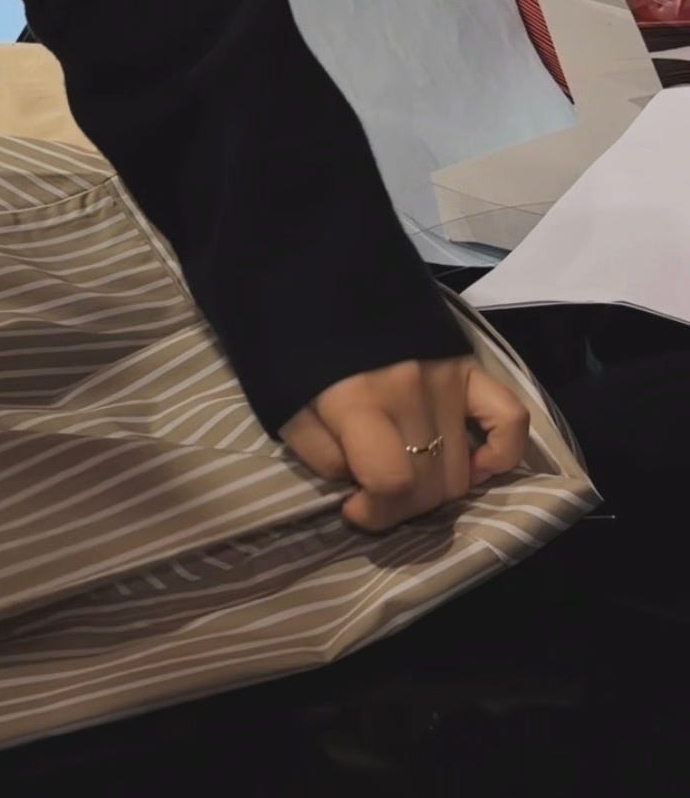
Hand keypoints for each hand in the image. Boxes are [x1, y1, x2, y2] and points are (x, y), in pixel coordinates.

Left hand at [279, 356, 527, 532]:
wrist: (322, 283)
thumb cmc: (295, 350)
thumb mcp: (287, 410)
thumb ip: (323, 457)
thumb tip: (360, 485)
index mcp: (360, 403)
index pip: (393, 482)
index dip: (373, 514)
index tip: (352, 507)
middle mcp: (412, 393)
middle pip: (431, 485)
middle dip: (401, 507)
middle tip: (374, 493)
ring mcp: (448, 379)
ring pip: (463, 469)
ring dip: (435, 489)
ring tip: (407, 474)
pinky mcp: (470, 366)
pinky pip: (511, 418)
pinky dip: (502, 453)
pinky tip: (477, 465)